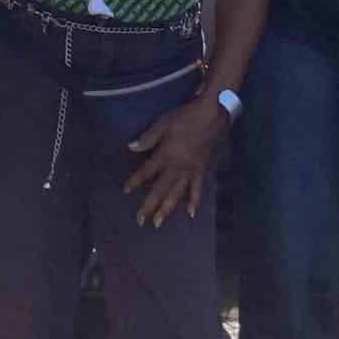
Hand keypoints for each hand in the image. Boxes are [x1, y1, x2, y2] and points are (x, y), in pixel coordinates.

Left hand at [123, 95, 228, 227]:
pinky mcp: (201, 170)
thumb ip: (148, 138)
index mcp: (166, 154)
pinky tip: (190, 214)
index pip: (147, 171)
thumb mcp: (163, 123)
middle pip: (160, 189)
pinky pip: (197, 189)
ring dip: (167, 209)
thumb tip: (131, 147)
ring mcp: (190, 171)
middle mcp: (177, 167)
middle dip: (149, 205)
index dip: (135, 181)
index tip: (125, 191)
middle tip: (140, 220)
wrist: (212, 116)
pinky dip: (194, 201)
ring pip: (176, 194)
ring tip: (158, 223)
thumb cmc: (185, 117)